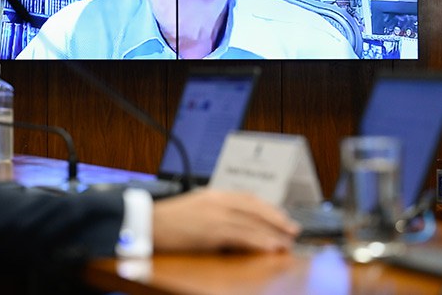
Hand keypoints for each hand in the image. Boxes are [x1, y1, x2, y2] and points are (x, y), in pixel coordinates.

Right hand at [152, 188, 299, 252]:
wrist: (148, 223)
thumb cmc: (168, 221)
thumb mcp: (195, 209)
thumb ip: (216, 212)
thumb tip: (236, 224)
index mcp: (213, 194)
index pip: (249, 198)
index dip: (269, 208)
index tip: (282, 217)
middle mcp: (217, 201)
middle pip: (256, 208)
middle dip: (277, 219)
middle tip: (293, 229)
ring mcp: (215, 215)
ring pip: (252, 224)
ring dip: (272, 233)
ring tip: (286, 242)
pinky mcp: (212, 231)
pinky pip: (242, 236)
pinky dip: (259, 241)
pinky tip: (270, 247)